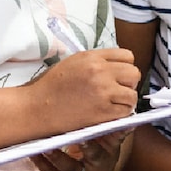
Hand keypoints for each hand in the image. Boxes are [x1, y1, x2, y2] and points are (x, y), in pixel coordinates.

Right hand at [25, 48, 139, 133]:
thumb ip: (96, 61)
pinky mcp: (102, 111)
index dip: (125, 67)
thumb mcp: (73, 62)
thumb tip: (116, 67)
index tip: (118, 76)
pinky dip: (120, 114)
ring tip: (112, 104)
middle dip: (129, 83)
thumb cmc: (50, 86)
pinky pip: (126, 112)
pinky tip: (108, 114)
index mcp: (92, 57)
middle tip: (117, 91)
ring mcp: (103, 91)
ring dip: (125, 101)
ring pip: (133, 95)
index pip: (127, 56)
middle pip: (134, 74)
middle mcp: (100, 71)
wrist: (37, 108)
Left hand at [36, 128, 133, 170]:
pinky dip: (40, 163)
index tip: (77, 137)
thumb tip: (130, 121)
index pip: (94, 154)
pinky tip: (32, 152)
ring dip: (44, 160)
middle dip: (58, 157)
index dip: (86, 146)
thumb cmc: (104, 151)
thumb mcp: (113, 142)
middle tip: (46, 145)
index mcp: (102, 162)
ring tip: (34, 146)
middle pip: (71, 168)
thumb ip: (118, 131)